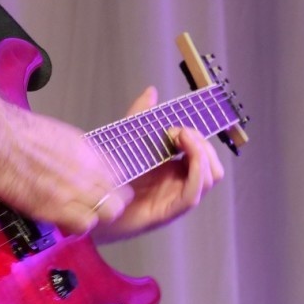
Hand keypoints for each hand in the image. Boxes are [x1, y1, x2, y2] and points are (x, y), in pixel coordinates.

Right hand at [0, 100, 133, 235]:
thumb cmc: (17, 132)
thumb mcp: (60, 135)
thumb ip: (78, 155)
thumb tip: (81, 166)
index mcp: (89, 152)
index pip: (120, 178)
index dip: (110, 190)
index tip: (99, 194)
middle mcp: (88, 170)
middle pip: (120, 199)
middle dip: (108, 207)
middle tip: (89, 209)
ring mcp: (74, 188)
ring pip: (107, 214)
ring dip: (91, 218)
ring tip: (72, 216)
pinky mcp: (55, 205)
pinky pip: (82, 225)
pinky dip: (74, 227)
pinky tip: (59, 220)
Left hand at [93, 86, 224, 243]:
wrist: (90, 207)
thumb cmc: (108, 177)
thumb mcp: (127, 139)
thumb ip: (140, 116)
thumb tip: (152, 91)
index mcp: (174, 170)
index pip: (204, 154)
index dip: (199, 137)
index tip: (178, 126)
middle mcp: (179, 185)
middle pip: (213, 167)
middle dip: (202, 144)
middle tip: (179, 132)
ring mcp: (175, 199)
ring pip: (209, 178)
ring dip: (201, 154)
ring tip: (179, 139)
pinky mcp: (166, 212)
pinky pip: (193, 194)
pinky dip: (196, 172)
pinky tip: (184, 157)